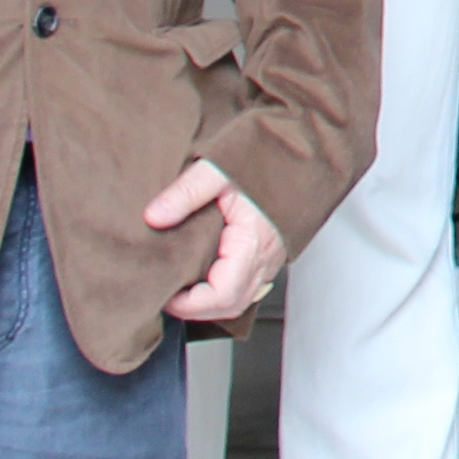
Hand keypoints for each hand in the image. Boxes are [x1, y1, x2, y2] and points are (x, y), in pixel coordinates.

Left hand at [149, 160, 288, 321]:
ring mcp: (271, 256)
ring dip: (211, 302)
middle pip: (231, 304)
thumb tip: (153, 217)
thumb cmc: (268, 156)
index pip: (222, 295)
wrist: (304, 149)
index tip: (166, 295)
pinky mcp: (270, 251)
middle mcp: (266, 256)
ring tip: (183, 288)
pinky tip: (206, 275)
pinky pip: (248, 284)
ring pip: (241, 298)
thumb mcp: (218, 169)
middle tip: (167, 295)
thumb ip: (185, 193)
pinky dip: (224, 289)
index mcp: (253, 242)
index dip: (190, 305)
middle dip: (196, 309)